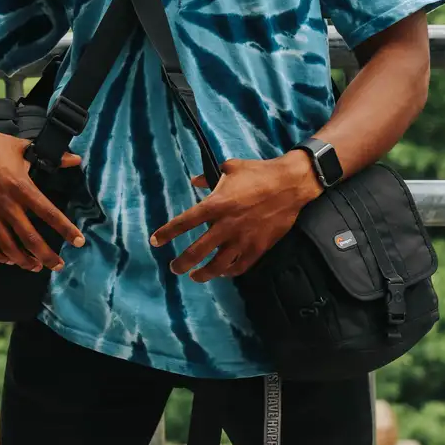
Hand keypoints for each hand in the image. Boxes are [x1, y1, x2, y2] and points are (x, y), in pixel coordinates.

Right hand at [0, 119, 84, 273]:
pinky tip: (8, 260)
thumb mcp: (25, 147)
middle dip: (46, 255)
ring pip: (8, 245)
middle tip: (58, 265)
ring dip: (24, 260)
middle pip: (30, 237)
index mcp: (22, 187)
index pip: (48, 213)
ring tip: (35, 267)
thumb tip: (76, 160)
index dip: (65, 229)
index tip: (78, 241)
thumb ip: (54, 157)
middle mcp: (7, 204)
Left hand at [149, 152, 320, 282]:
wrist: (289, 185)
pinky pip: (239, 267)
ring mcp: (242, 239)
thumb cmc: (258, 173)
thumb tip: (196, 181)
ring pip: (217, 266)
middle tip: (174, 268)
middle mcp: (226, 225)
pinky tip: (222, 273)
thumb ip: (210, 177)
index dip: (167, 232)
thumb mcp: (230, 167)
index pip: (185, 222)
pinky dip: (228, 272)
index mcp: (217, 204)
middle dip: (182, 263)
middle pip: (197, 251)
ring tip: (195, 277)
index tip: (155, 241)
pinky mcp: (258, 248)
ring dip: (203, 274)